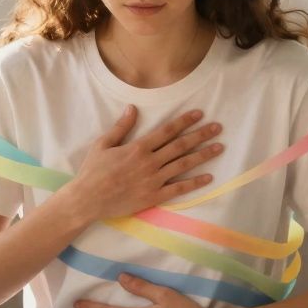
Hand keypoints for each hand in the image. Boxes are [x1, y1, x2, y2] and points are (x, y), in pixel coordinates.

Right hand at [67, 107, 223, 223]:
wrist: (88, 199)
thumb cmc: (93, 171)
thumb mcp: (103, 144)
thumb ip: (121, 127)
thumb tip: (132, 108)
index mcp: (138, 147)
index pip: (167, 130)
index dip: (185, 121)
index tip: (199, 114)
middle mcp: (149, 162)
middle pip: (180, 145)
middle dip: (201, 135)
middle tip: (218, 127)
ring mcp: (153, 180)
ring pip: (183, 165)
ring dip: (203, 155)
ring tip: (219, 147)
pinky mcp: (154, 196)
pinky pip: (178, 188)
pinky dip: (194, 183)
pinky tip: (208, 177)